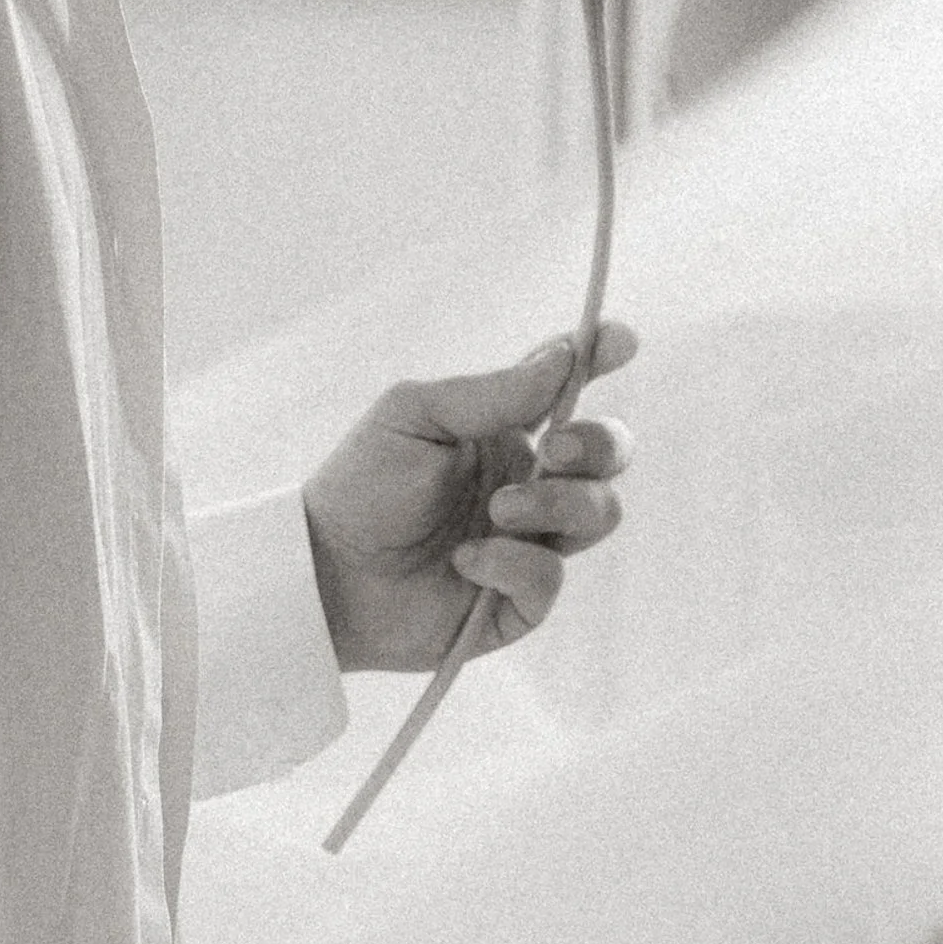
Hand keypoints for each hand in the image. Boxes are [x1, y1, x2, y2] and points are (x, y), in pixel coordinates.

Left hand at [303, 323, 636, 671]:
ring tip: (497, 510)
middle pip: (608, 455)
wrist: (322, 572)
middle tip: (555, 449)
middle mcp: (526, 482)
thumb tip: (566, 355)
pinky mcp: (516, 602)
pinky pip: (551, 578)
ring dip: (555, 505)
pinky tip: (466, 561)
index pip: (568, 388)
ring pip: (598, 514)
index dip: (601, 359)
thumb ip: (494, 392)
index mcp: (503, 431)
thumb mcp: (416, 416)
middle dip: (599, 444)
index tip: (620, 342)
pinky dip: (514, 563)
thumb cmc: (360, 486)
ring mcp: (527, 542)